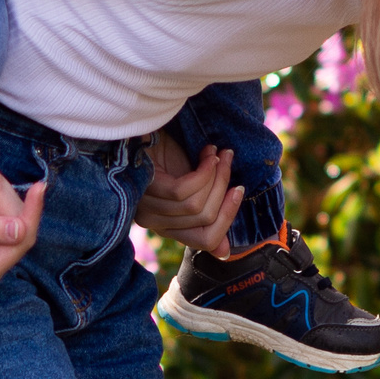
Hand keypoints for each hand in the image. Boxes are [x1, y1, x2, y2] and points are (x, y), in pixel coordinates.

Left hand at [135, 135, 242, 255]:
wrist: (141, 126)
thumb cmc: (165, 154)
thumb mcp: (192, 183)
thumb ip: (207, 210)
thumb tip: (225, 252)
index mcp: (166, 226)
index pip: (204, 241)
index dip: (227, 217)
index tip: (238, 190)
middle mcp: (154, 222)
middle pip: (204, 221)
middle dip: (223, 187)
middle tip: (228, 159)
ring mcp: (147, 208)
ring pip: (196, 207)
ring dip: (215, 176)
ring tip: (217, 152)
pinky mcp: (145, 191)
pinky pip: (183, 191)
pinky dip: (203, 172)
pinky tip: (206, 154)